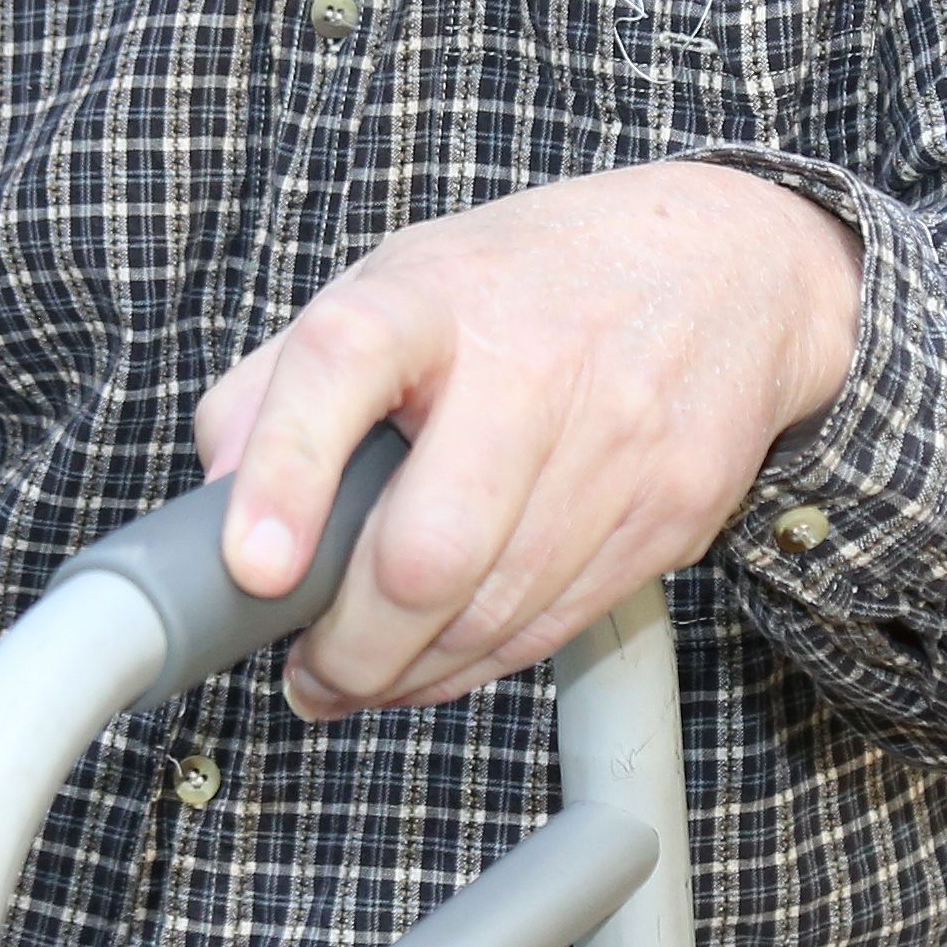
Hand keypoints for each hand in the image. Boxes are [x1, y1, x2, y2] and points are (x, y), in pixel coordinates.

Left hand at [193, 163, 861, 721]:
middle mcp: (530, 362)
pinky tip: (439, 658)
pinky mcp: (671, 513)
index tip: (255, 570)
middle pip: (428, 550)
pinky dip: (476, 668)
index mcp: (433, 292)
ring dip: (405, 675)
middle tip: (310, 668)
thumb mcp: (395, 286)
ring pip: (487, 618)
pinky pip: (550, 632)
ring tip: (361, 674)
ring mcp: (614, 444)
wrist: (730, 270)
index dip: (287, 474)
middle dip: (352, 645)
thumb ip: (280, 382)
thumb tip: (215, 497)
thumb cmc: (529, 287)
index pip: (341, 364)